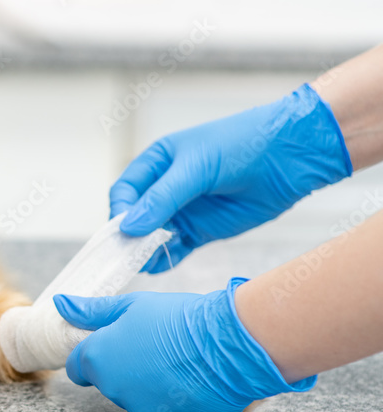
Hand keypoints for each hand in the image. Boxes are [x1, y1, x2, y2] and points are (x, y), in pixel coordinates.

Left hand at [54, 279, 315, 411]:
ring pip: (135, 396)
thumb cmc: (178, 320)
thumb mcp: (131, 306)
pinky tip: (188, 378)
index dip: (91, 354)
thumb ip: (92, 311)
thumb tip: (61, 305)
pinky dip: (170, 398)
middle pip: (108, 380)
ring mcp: (141, 410)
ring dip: (146, 382)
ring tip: (174, 359)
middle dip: (122, 366)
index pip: (77, 366)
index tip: (111, 344)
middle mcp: (114, 390)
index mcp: (98, 360)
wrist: (228, 346)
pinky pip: (161, 410)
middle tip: (151, 344)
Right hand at [111, 84, 350, 272]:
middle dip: (128, 236)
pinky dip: (166, 259)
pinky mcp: (203, 230)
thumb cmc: (243, 145)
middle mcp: (165, 188)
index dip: (120, 211)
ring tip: (143, 264)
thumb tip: (128, 227)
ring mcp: (184, 210)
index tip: (122, 231)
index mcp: (157, 162)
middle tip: (126, 255)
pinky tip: (159, 266)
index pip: (125, 191)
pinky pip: (176, 249)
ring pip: (152, 236)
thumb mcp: (197, 167)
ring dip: (145, 251)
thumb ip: (163, 198)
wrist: (293, 155)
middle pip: (134, 217)